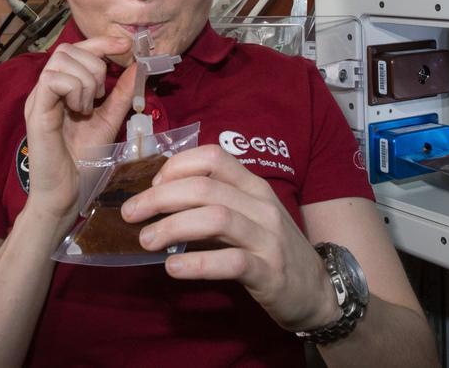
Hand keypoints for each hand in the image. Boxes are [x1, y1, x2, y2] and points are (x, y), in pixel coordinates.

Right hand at [22, 35, 136, 222]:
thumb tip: (139, 65)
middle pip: (67, 49)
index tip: (125, 44)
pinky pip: (52, 79)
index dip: (101, 41)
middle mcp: (47, 89)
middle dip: (94, 65)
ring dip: (85, 80)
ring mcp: (39, 99)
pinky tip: (79, 111)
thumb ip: (122, 94)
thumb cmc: (84, 161)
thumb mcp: (110, 120)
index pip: (77, 49)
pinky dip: (74, 89)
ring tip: (88, 107)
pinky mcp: (36, 111)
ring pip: (61, 60)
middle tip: (99, 96)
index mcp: (62, 89)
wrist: (68, 194)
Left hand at [119, 144, 338, 331]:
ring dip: (173, 227)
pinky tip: (172, 269)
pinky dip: (197, 264)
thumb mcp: (247, 216)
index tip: (152, 184)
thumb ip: (212, 204)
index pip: (213, 157)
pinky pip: (230, 262)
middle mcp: (262, 205)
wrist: (317, 291)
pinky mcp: (269, 273)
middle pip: (206, 187)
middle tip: (130, 213)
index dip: (176, 166)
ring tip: (145, 240)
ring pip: (216, 219)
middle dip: (160, 197)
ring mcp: (268, 238)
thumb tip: (158, 196)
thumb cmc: (271, 249)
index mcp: (253, 186)